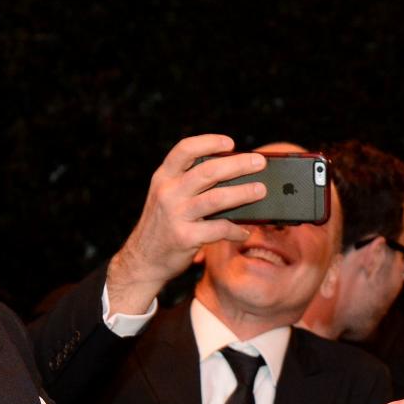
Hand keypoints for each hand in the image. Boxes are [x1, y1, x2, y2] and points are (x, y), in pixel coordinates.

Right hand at [107, 135, 266, 314]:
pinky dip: (236, 230)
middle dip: (238, 164)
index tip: (230, 142)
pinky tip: (245, 231)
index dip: (209, 142)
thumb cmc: (163, 226)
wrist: (143, 260)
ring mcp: (176, 215)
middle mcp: (168, 193)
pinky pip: (219, 229)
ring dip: (243, 193)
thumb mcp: (166, 197)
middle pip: (208, 171)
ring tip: (261, 190)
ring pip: (217, 198)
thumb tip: (232, 174)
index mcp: (163, 178)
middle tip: (259, 162)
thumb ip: (188, 183)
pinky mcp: (185, 238)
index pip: (185, 149)